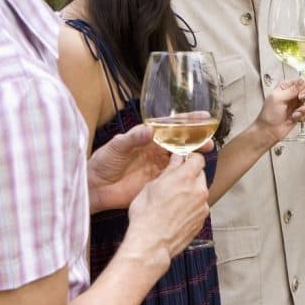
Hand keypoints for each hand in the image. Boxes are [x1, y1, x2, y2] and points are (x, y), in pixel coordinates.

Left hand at [87, 124, 212, 212]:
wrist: (95, 187)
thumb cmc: (102, 162)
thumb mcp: (115, 146)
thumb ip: (132, 138)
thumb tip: (149, 130)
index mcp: (148, 137)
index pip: (171, 126)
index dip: (188, 121)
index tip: (203, 117)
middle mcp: (157, 149)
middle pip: (182, 141)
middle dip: (197, 138)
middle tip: (209, 140)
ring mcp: (159, 165)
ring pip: (182, 158)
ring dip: (195, 154)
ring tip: (207, 152)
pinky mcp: (158, 181)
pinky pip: (176, 176)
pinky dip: (187, 173)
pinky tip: (197, 171)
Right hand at [123, 152, 209, 262]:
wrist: (151, 243)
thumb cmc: (146, 216)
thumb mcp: (151, 186)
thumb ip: (168, 171)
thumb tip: (176, 160)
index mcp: (185, 177)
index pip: (198, 158)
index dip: (190, 158)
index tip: (183, 161)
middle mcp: (198, 190)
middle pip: (200, 174)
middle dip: (190, 175)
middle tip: (175, 182)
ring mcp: (202, 206)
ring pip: (200, 191)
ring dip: (191, 192)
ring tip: (173, 201)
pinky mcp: (202, 219)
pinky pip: (199, 207)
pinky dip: (191, 206)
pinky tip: (177, 213)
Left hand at [254, 77, 304, 141]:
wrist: (269, 131)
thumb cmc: (269, 115)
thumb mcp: (278, 98)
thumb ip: (292, 89)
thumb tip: (302, 79)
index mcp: (286, 87)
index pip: (303, 81)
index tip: (300, 96)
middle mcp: (293, 94)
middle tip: (299, 108)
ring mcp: (298, 103)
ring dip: (304, 110)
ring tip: (295, 115)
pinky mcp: (301, 113)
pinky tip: (296, 119)